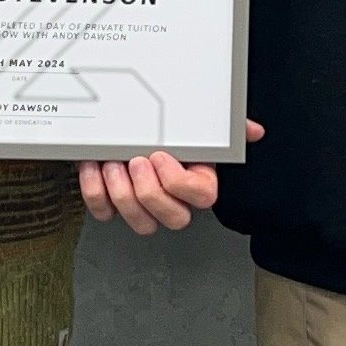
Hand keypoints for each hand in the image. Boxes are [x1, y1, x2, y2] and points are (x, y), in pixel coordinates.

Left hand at [78, 122, 261, 237]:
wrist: (118, 123)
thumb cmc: (159, 127)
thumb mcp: (194, 121)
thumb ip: (225, 125)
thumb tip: (251, 130)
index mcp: (195, 180)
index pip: (202, 197)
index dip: (179, 182)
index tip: (160, 155)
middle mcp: (172, 199)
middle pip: (174, 219)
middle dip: (150, 191)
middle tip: (136, 162)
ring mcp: (142, 207)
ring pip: (141, 224)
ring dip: (122, 192)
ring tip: (112, 163)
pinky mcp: (112, 205)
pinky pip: (105, 213)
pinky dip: (95, 191)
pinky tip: (94, 166)